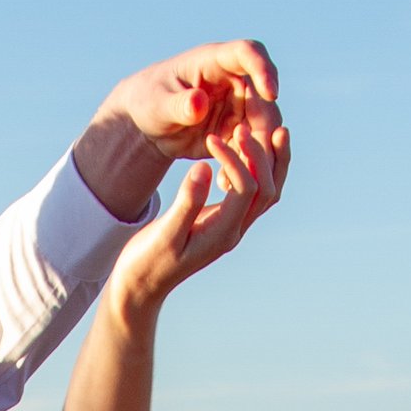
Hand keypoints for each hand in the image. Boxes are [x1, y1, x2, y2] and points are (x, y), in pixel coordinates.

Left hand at [72, 41, 283, 224]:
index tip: (272, 93)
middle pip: (264, 98)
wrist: (147, 125)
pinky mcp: (238, 131)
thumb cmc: (148, 102)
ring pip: (265, 126)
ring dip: (258, 151)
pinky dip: (244, 167)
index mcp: (214, 62)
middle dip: (265, 125)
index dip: (265, 70)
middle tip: (254, 152)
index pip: (248, 53)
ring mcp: (239, 107)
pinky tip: (223, 183)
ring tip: (234, 175)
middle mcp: (233, 82)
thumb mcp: (158, 104)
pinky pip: (251, 149)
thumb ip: (178, 104)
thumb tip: (199, 103)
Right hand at [103, 121, 291, 316]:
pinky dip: (255, 169)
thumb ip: (186, 202)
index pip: (247, 188)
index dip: (235, 159)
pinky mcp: (221, 221)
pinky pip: (250, 194)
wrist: (141, 286)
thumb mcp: (164, 233)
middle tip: (247, 124)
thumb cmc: (147, 262)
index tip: (211, 139)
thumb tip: (203, 167)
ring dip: (270, 161)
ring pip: (266, 192)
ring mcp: (230, 227)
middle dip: (263, 155)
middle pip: (269, 190)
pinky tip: (242, 150)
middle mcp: (234, 231)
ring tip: (269, 130)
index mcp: (223, 233)